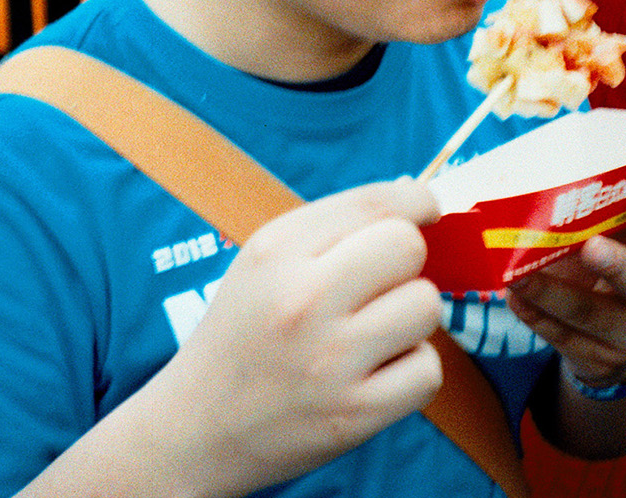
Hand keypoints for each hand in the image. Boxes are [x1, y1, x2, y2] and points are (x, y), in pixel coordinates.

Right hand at [153, 178, 444, 492]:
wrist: (196, 429)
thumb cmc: (244, 334)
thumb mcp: (263, 262)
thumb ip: (334, 227)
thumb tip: (419, 197)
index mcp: (276, 251)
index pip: (376, 204)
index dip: (417, 200)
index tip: (425, 209)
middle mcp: (303, 299)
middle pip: (409, 248)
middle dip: (405, 264)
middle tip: (379, 286)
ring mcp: (331, 359)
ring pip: (426, 306)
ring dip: (409, 319)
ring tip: (370, 334)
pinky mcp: (355, 413)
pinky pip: (429, 369)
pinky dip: (411, 371)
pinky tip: (374, 373)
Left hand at [505, 187, 625, 385]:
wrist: (615, 345)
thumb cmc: (606, 270)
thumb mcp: (612, 243)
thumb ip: (593, 218)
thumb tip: (540, 182)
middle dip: (618, 264)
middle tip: (591, 247)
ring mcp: (624, 330)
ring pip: (592, 315)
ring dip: (553, 294)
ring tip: (518, 277)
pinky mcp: (593, 356)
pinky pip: (561, 337)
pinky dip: (534, 316)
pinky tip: (514, 299)